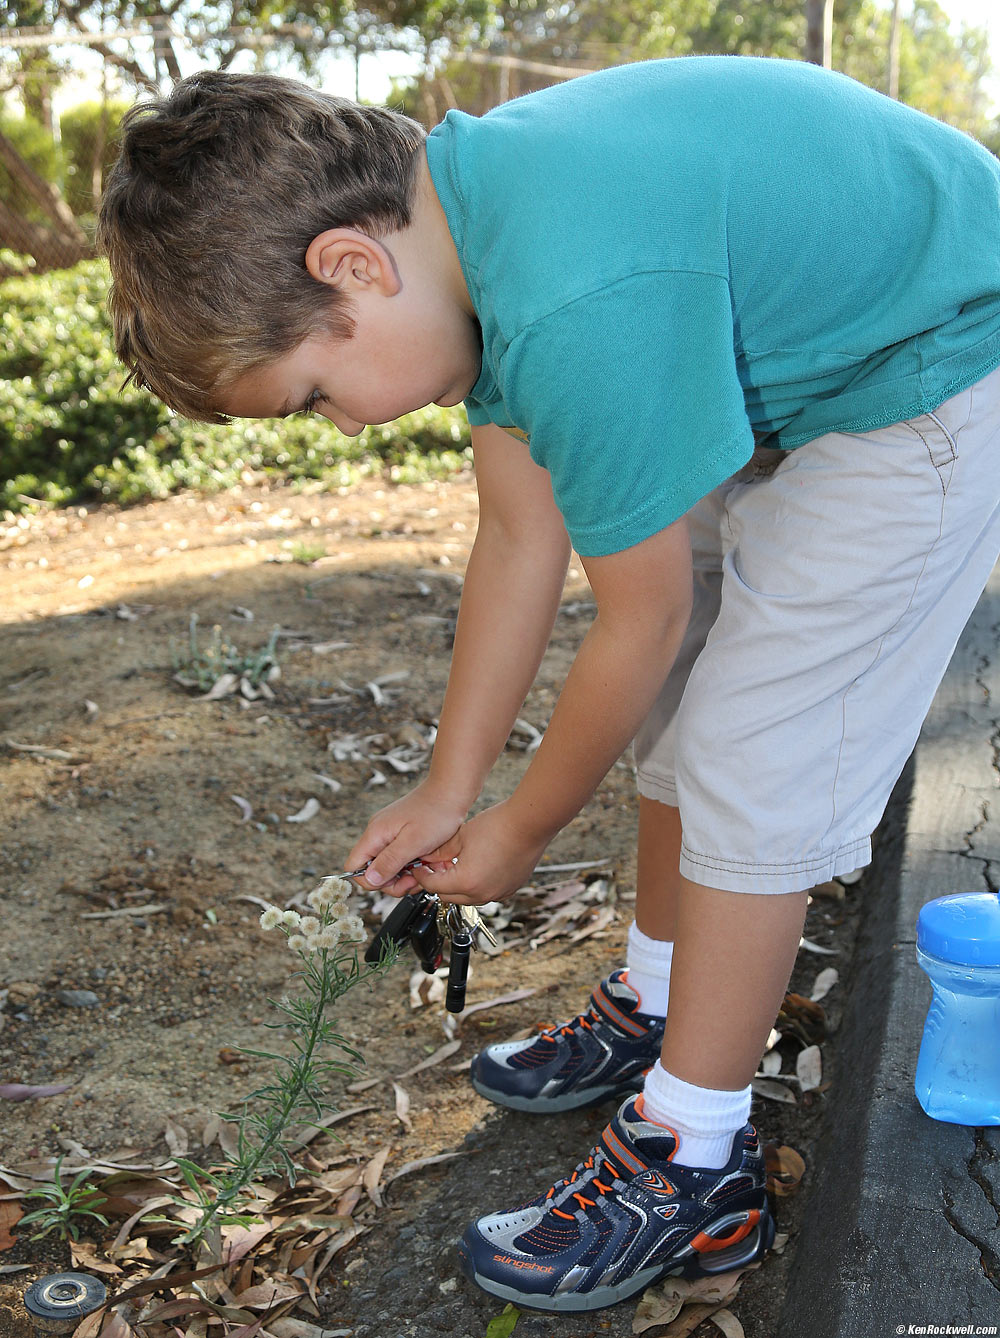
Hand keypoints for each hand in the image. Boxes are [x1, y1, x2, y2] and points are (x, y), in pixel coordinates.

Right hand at [344, 779, 468, 895]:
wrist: (451, 791)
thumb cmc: (435, 813)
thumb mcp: (413, 842)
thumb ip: (390, 861)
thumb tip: (370, 880)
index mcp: (375, 834)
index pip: (354, 867)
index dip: (371, 881)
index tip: (396, 881)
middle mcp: (378, 834)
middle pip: (372, 870)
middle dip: (392, 881)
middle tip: (413, 880)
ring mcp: (389, 833)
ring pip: (387, 865)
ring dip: (404, 874)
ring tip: (424, 871)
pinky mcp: (402, 834)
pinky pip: (399, 857)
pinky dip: (411, 864)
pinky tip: (426, 863)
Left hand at [408, 801, 551, 905]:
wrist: (529, 823)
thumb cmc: (498, 826)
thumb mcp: (461, 836)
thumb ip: (440, 851)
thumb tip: (426, 858)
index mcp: (465, 882)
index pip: (433, 887)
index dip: (422, 876)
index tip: (419, 868)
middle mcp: (482, 894)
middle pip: (448, 897)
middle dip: (438, 883)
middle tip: (434, 868)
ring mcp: (498, 894)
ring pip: (468, 898)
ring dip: (457, 887)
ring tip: (455, 866)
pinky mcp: (510, 889)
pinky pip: (486, 894)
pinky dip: (476, 886)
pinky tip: (476, 867)